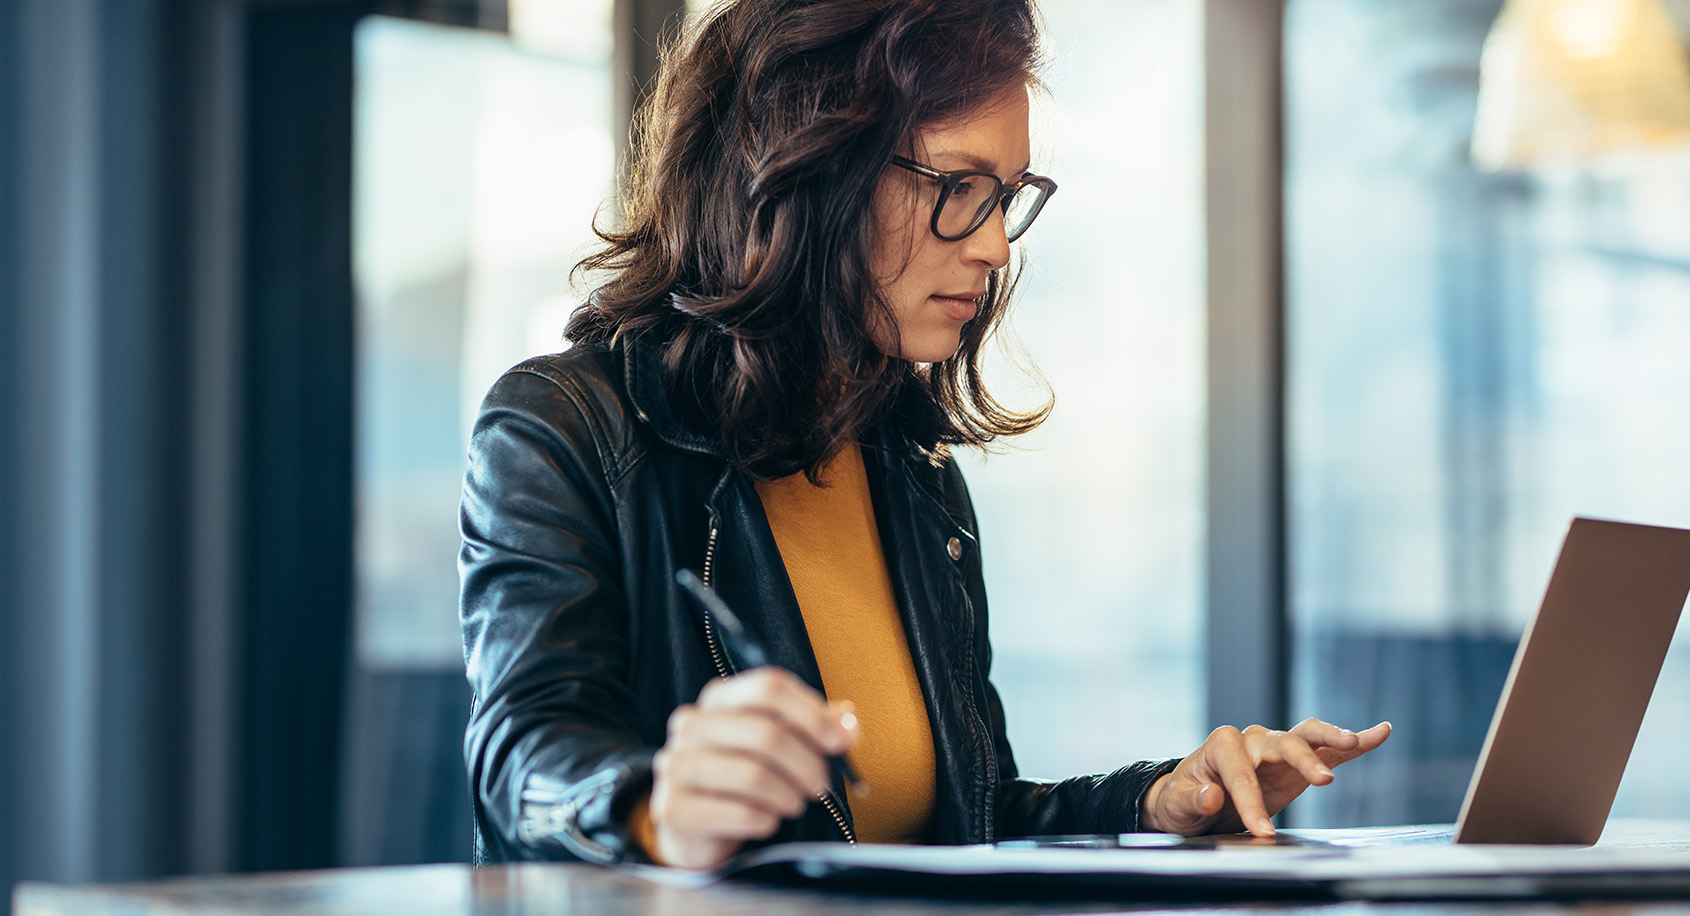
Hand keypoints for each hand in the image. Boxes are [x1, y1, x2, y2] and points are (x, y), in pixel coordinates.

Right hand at [648, 667, 858, 869]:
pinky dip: (765, 820)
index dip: (811, 713)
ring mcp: (676, 763)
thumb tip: (849, 726)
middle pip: (767, 733)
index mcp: (719, 697)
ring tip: (793, 803)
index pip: (769, 686)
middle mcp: (691, 723)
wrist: (696, 826)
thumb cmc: (744, 775)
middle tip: (820, 786)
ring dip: (788, 795)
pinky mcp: (674, 807)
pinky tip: (766, 820)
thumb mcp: (781, 741)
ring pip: (754, 775)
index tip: (839, 742)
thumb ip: (817, 727)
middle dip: (807, 764)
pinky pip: (739, 812)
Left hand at [1140, 719, 1390, 836]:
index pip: (1241, 773)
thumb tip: (1212, 796)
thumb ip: (1193, 800)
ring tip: (1354, 741)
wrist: (1193, 801)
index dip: (1251, 802)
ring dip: (1331, 738)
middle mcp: (1251, 740)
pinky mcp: (1296, 763)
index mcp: (1221, 745)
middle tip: (1323, 781)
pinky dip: (1354, 742)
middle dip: (1302, 760)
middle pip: (1282, 742)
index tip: (1261, 832)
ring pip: (1307, 736)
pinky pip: (1328, 750)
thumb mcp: (1177, 805)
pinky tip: (1380, 732)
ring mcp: (1276, 748)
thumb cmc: (1184, 800)